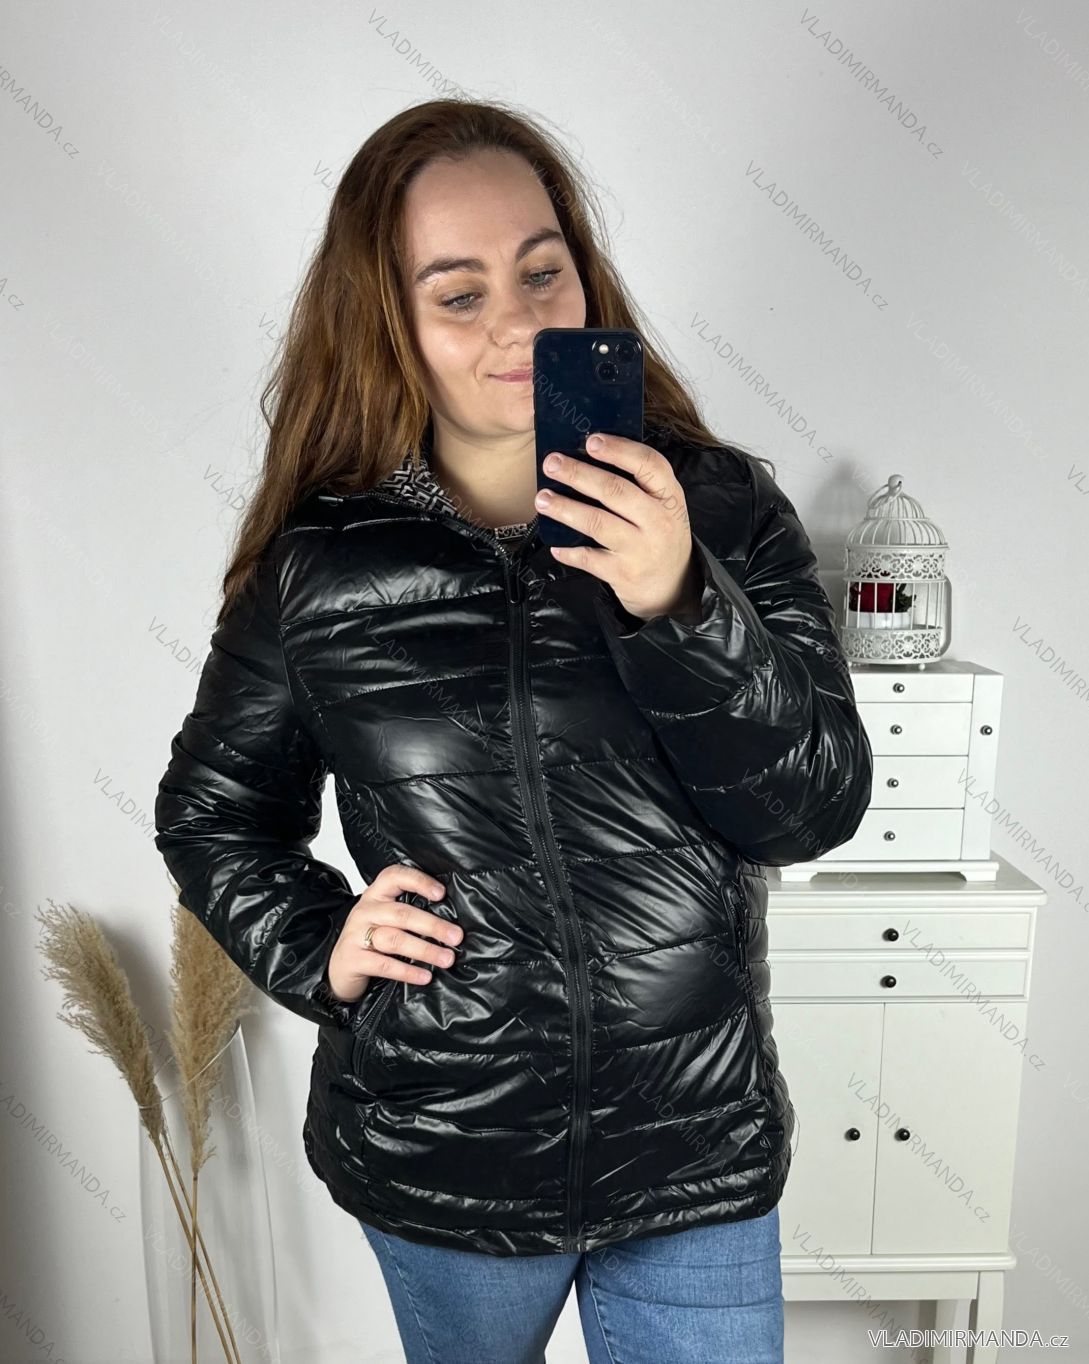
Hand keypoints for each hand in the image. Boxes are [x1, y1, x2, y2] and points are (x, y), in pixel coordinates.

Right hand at [326, 864, 462, 1003]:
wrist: (338, 970)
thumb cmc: (369, 942)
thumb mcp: (385, 921)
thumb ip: (408, 915)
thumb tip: (449, 923)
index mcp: (375, 896)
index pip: (394, 877)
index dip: (418, 881)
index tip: (441, 893)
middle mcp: (365, 911)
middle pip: (402, 913)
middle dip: (433, 925)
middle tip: (456, 937)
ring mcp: (355, 934)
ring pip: (395, 939)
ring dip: (425, 950)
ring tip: (446, 959)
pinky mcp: (352, 959)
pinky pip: (384, 964)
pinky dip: (408, 971)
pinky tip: (424, 976)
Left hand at [535, 433, 702, 621]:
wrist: (672, 586)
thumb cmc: (660, 535)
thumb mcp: (663, 506)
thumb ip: (638, 484)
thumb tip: (589, 454)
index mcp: (669, 496)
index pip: (649, 465)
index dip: (619, 450)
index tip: (591, 440)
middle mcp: (658, 521)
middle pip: (616, 491)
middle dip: (579, 474)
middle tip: (552, 463)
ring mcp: (641, 549)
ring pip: (598, 523)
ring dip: (566, 508)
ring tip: (543, 499)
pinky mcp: (623, 574)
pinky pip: (589, 558)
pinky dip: (569, 551)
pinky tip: (554, 543)